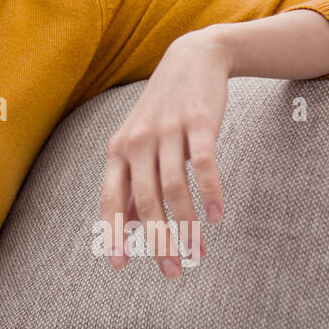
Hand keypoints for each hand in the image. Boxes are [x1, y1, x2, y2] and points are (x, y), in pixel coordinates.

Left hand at [100, 28, 231, 277]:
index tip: (119, 266)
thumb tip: (129, 224)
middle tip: (172, 269)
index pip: (111, 198)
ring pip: (173, 187)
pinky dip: (210, 193)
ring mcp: (167, 131)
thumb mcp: (139, 142)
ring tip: (197, 251)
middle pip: (145, 199)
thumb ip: (133, 181)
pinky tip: (217, 217)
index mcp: (118, 150)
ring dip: (187, 224)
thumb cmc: (163, 111)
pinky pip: (203, 164)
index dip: (114, 233)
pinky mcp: (197, 122)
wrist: (191, 59)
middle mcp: (137, 141)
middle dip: (158, 239)